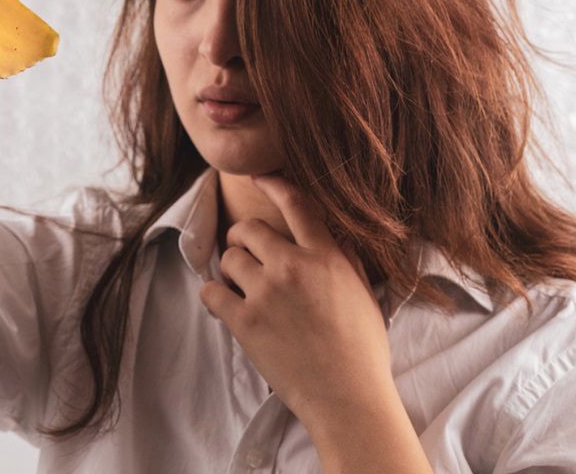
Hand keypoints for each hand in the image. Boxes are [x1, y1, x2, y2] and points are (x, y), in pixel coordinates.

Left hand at [198, 173, 395, 431]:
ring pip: (229, 258)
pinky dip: (215, 297)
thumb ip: (342, 259)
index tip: (258, 177)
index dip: (273, 184)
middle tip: (247, 254)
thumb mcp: (363, 292)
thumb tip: (328, 236)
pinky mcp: (245, 322)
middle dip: (243, 238)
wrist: (348, 398)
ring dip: (232, 270)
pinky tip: (226, 306)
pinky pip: (211, 292)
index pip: (296, 204)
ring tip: (244, 288)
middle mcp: (294, 267)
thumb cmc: (362, 350)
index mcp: (327, 257)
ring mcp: (266, 293)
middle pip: (248, 228)